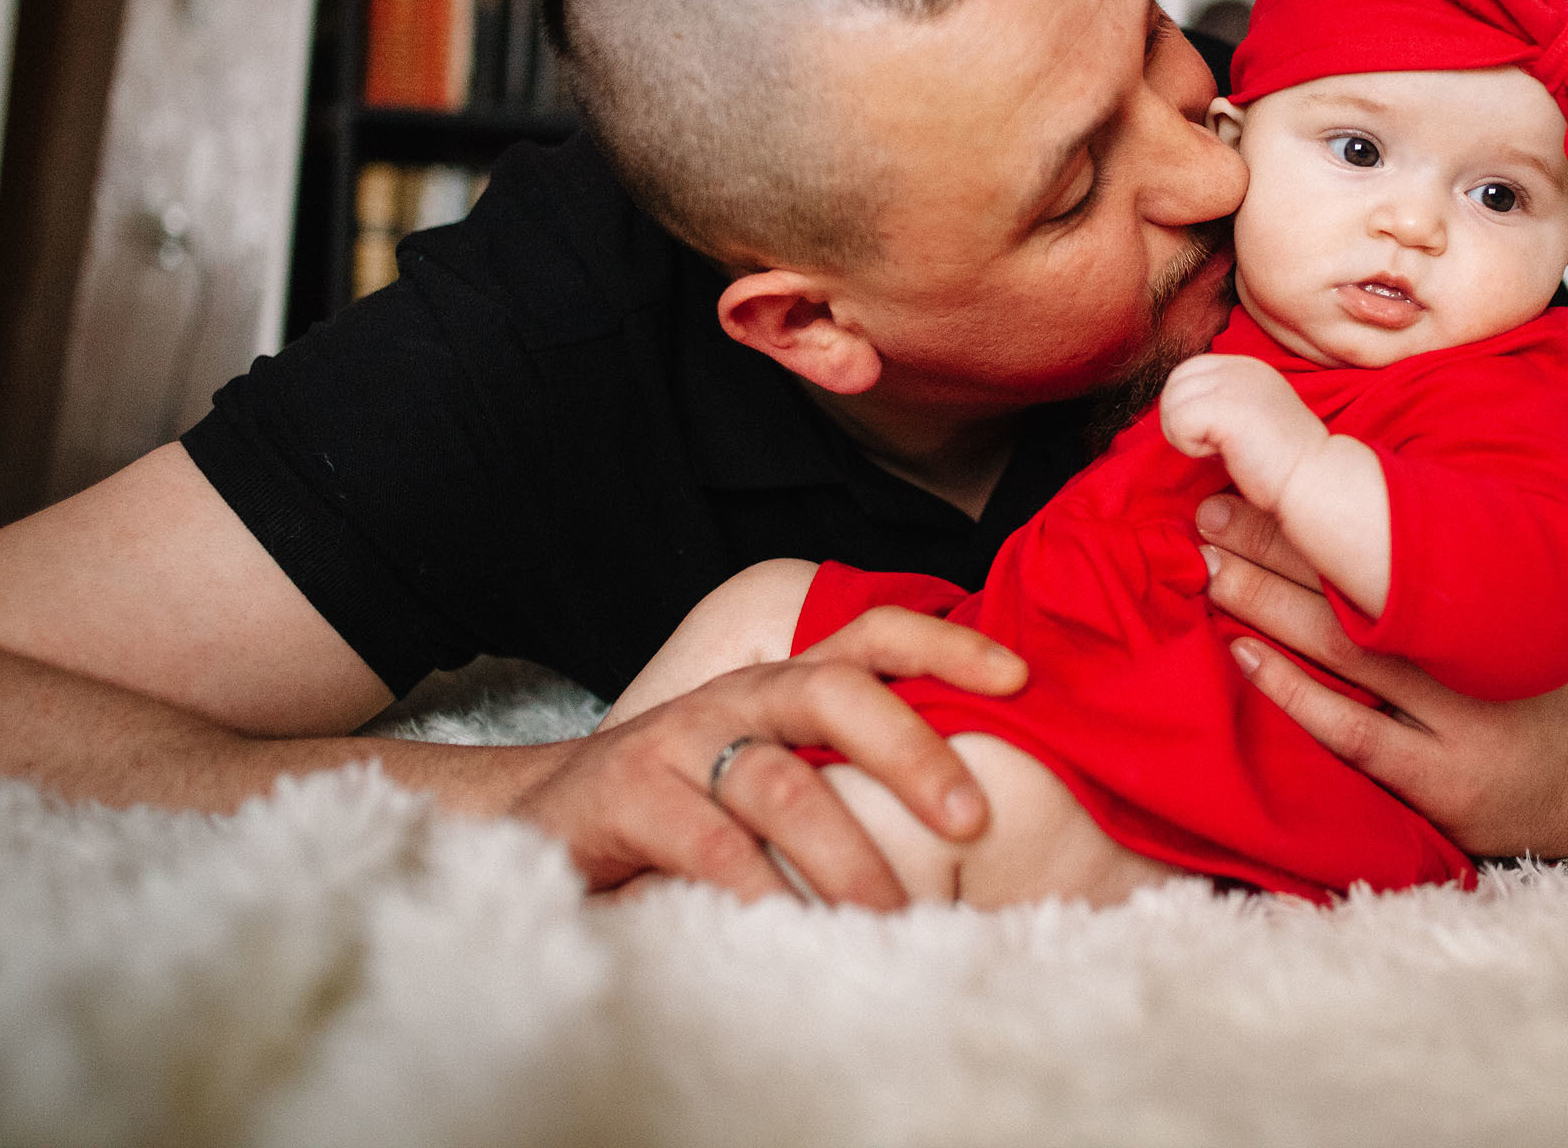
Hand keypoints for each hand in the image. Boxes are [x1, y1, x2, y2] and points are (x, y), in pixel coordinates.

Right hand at [511, 608, 1024, 906]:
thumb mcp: (777, 770)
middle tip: (971, 820)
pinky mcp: (629, 794)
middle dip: (912, 749)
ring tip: (892, 915)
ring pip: (779, 781)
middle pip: (834, 692)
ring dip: (844, 852)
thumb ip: (853, 774)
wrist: (548, 813)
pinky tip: (793, 930)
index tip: (1020, 679)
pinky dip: (757, 890)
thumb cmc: (694, 802)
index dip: (947, 646)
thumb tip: (981, 818)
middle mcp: (740, 697)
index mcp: (785, 683)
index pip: (874, 636)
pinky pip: (707, 845)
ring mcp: (681, 740)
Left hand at [1160, 354, 1328, 512]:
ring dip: (1188, 435)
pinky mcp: (1226, 404)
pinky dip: (1191, 446)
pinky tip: (1225, 454)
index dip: (1193, 410)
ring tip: (1224, 451)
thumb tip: (1178, 415)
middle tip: (1218, 447)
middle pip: (1175, 382)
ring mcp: (1234, 382)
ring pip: (1172, 401)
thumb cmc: (1283, 465)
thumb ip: (1220, 411)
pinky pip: (1179, 420)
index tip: (1224, 438)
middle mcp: (1241, 366)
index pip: (1188, 373)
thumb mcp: (1251, 423)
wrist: (1316, 479)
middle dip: (1183, 419)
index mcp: (1247, 368)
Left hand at [1193, 492, 1567, 857]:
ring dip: (1269, 609)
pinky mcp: (1444, 781)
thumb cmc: (1544, 685)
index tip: (1254, 480)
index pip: (1392, 537)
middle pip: (1359, 585)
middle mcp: (1474, 649)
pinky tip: (1245, 659)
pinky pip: (1356, 734)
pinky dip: (1296, 693)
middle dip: (1277, 547)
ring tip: (1211, 574)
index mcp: (1492, 593)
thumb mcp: (1521, 609)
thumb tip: (1355, 507)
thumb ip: (1453, 569)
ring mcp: (1459, 718)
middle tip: (1208, 516)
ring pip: (1348, 652)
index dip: (1316, 511)